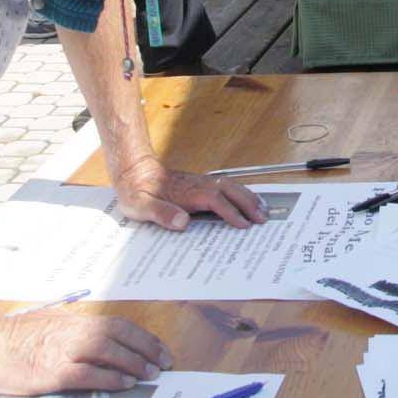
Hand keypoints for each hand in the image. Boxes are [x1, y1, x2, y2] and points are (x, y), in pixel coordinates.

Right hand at [0, 309, 172, 395]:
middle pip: (119, 335)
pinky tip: (125, 384)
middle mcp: (72, 332)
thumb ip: (72, 333)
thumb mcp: (49, 327)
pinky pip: (88, 374)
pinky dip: (110, 378)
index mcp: (73, 321)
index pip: (117, 324)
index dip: (142, 336)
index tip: (159, 349)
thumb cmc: (12, 339)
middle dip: (147, 348)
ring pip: (109, 351)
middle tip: (165, 363)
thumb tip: (99, 345)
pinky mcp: (52, 371)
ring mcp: (62, 350)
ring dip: (134, 362)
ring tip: (151, 374)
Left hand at [114, 155, 267, 230]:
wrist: (134, 172)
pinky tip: (247, 200)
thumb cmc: (136, 192)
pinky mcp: (200, 184)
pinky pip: (226, 187)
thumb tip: (183, 222)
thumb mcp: (141, 206)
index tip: (244, 225)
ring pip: (231, 186)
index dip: (230, 212)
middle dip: (248, 203)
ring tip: (263, 210)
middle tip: (263, 218)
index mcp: (187, 192)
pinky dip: (241, 193)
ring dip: (248, 196)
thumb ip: (161, 213)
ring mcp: (200, 183)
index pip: (215, 200)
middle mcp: (198, 185)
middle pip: (229, 190)